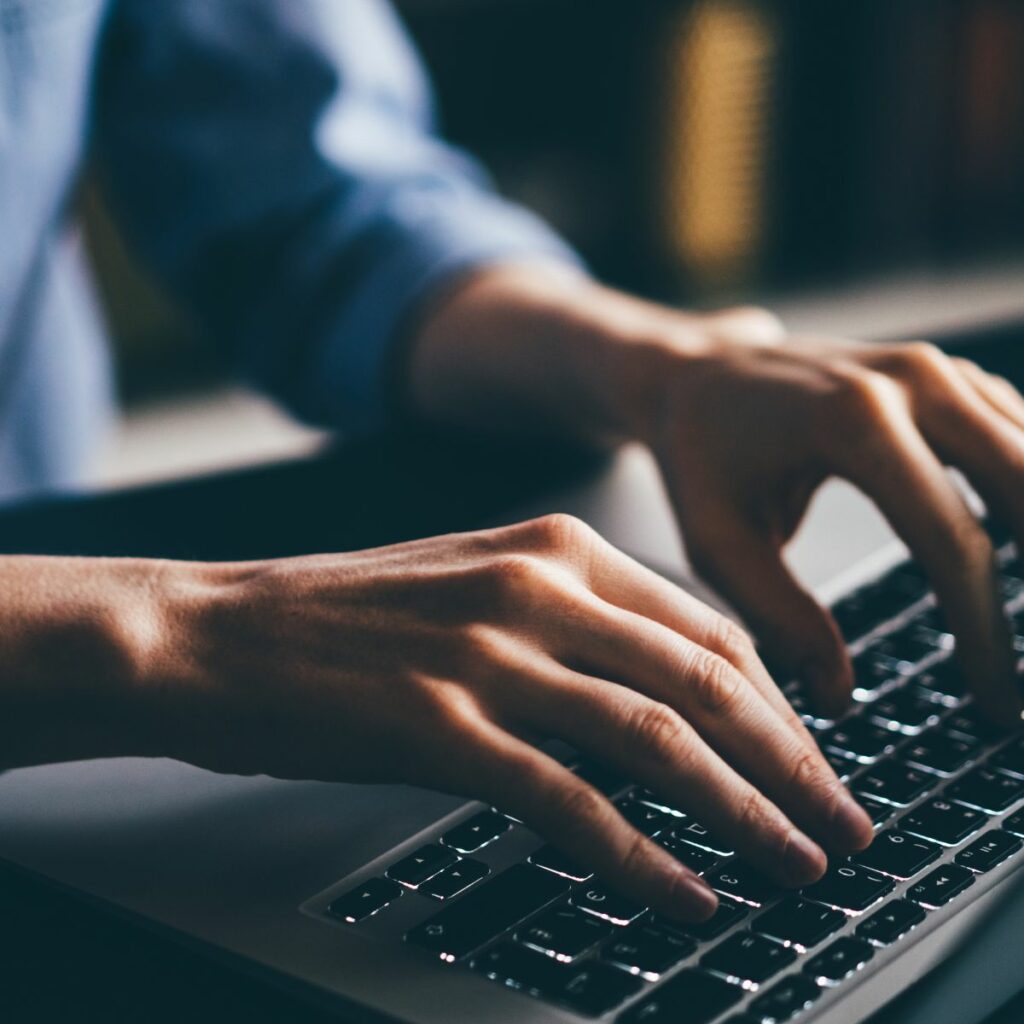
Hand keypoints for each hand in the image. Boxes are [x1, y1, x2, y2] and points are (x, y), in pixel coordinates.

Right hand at [172, 515, 872, 918]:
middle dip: (789, 761)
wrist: (216, 630)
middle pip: (703, 680)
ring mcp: (489, 655)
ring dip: (741, 812)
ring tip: (794, 865)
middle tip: (838, 821)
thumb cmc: (344, 615)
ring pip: (656, 739)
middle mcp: (535, 587)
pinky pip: (570, 801)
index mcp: (553, 545)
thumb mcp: (475, 581)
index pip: (705, 625)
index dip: (774, 699)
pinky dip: (640, 856)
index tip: (806, 755)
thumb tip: (659, 688)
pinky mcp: (440, 725)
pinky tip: (682, 895)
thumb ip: (570, 619)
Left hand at [406, 264, 1022, 723]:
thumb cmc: (700, 457)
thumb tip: (839, 694)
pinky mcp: (950, 377)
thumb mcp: (717, 541)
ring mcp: (939, 369)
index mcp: (852, 420)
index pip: (951, 541)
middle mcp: (913, 380)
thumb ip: (778, 616)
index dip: (985, 631)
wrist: (698, 375)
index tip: (999, 704)